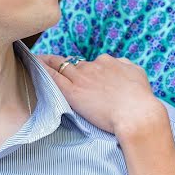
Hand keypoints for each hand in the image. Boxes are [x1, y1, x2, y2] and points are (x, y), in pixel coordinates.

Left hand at [38, 54, 167, 139]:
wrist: (137, 114)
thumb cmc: (141, 99)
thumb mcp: (138, 74)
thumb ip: (127, 67)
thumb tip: (121, 64)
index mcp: (110, 63)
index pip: (94, 64)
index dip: (86, 69)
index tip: (81, 74)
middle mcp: (95, 66)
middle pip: (75, 64)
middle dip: (65, 64)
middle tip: (52, 63)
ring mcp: (82, 78)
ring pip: (61, 66)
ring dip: (49, 62)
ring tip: (36, 60)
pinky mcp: (73, 92)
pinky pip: (53, 76)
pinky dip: (42, 69)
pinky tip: (33, 64)